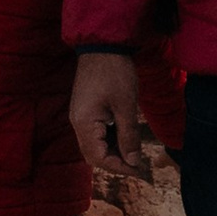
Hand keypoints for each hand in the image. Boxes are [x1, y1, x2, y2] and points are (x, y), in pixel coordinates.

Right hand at [71, 48, 151, 178]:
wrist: (103, 45)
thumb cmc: (115, 73)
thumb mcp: (126, 105)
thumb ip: (129, 136)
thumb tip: (133, 161)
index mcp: (84, 123)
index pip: (99, 158)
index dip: (119, 168)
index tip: (138, 170)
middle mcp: (77, 123)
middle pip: (93, 155)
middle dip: (115, 162)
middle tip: (137, 164)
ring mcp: (80, 116)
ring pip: (94, 145)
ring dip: (113, 152)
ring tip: (133, 151)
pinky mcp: (85, 110)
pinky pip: (95, 134)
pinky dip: (110, 140)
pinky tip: (125, 137)